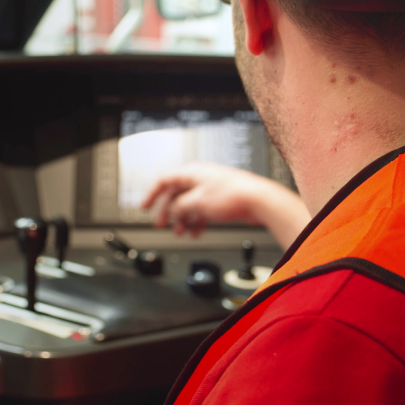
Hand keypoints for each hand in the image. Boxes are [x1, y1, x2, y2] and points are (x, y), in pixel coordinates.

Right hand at [141, 163, 308, 246]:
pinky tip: (196, 232)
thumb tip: (171, 210)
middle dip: (168, 211)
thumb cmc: (232, 196)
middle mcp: (199, 177)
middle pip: (175, 194)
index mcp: (190, 172)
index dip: (152, 194)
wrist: (258, 201)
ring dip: (182, 219)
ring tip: (180, 232)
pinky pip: (200, 209)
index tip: (145, 207)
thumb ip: (178, 206)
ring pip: (188, 203)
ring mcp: (209, 187)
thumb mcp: (196, 203)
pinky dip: (196, 220)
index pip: (163, 180)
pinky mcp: (219, 198)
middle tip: (162, 224)